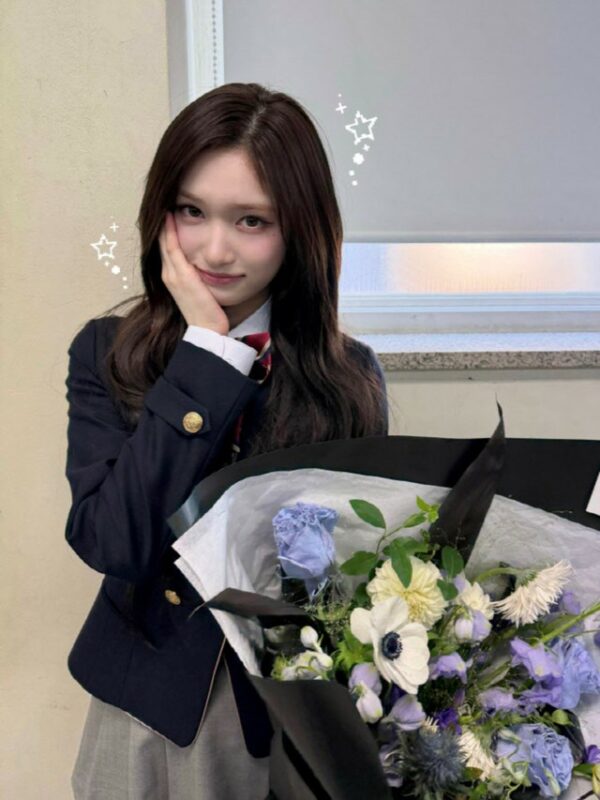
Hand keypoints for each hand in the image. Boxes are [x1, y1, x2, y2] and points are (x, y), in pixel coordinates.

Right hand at [158, 210, 229, 334]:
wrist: (208, 331)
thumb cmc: (209, 313)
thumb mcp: (202, 291)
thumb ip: (200, 276)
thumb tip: (207, 265)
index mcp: (172, 277)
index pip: (166, 247)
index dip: (165, 229)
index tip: (170, 210)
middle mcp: (168, 274)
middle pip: (160, 241)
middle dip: (162, 220)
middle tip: (165, 198)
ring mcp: (172, 275)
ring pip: (163, 241)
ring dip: (163, 221)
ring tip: (165, 201)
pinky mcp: (180, 275)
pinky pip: (171, 247)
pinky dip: (169, 231)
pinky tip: (170, 215)